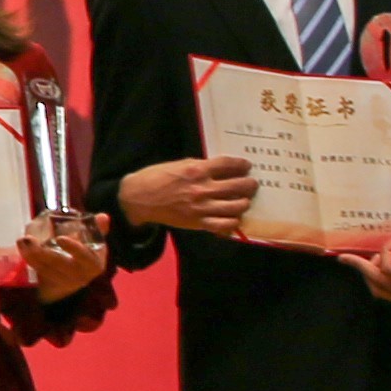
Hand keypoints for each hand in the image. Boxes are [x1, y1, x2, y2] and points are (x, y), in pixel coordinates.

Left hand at [19, 213, 108, 302]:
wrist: (74, 280)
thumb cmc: (85, 255)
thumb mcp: (94, 243)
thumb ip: (97, 229)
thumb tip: (103, 216)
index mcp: (93, 264)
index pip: (85, 257)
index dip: (74, 248)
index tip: (61, 238)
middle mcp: (79, 275)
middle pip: (59, 264)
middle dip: (43, 252)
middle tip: (29, 238)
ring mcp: (63, 281)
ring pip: (45, 268)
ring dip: (31, 254)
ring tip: (23, 240)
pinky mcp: (49, 283)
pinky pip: (38, 271)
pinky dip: (28, 259)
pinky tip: (22, 247)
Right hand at [123, 153, 257, 236]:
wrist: (137, 199)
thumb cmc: (156, 178)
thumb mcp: (178, 165)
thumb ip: (200, 166)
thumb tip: (220, 168)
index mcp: (197, 170)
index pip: (229, 164)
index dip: (242, 164)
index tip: (246, 166)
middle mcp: (203, 188)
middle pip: (238, 186)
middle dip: (249, 184)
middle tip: (252, 184)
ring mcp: (202, 207)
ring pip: (236, 206)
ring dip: (244, 203)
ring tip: (245, 201)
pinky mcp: (198, 222)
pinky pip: (224, 225)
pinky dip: (233, 222)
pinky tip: (234, 217)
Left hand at [362, 235, 390, 318]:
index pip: (390, 268)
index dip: (388, 250)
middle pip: (377, 282)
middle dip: (360, 267)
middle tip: (345, 258)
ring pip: (380, 291)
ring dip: (369, 276)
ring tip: (366, 261)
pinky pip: (388, 296)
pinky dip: (378, 284)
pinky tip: (381, 274)